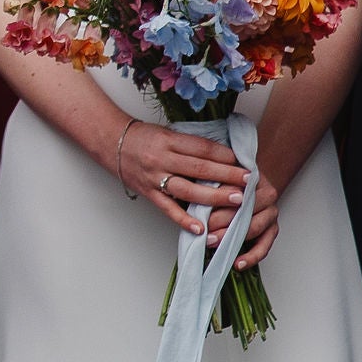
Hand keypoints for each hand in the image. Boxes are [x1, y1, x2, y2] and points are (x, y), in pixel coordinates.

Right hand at [113, 117, 255, 244]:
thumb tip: (222, 155)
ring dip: (215, 197)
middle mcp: (162, 159)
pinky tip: (200, 228)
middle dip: (228, 175)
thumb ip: (191, 144)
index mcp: (169, 141)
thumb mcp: (168, 133)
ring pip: (188, 190)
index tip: (243, 161)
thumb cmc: (143, 137)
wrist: (112, 142)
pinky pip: (168, 209)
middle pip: (200, 169)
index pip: (202, 148)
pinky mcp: (148, 193)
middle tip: (249, 182)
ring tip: (236, 200)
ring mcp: (154, 178)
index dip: (225, 155)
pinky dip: (184, 220)